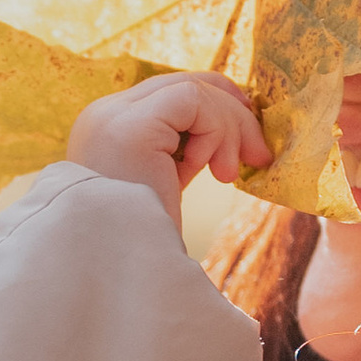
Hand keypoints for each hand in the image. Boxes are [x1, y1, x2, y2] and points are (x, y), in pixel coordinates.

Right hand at [67, 72, 269, 227]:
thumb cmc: (148, 242)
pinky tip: (209, 171)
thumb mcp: (166, 181)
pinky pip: (192, 101)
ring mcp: (111, 117)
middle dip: (231, 112)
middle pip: (182, 82)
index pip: (168, 90)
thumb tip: (236, 118)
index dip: (215, 103)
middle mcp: (101, 115)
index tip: (244, 139)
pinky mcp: (130, 127)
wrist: (124, 278)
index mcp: (106, 127)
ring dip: (228, 128)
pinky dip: (215, 131)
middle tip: (258, 156)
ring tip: (228, 176)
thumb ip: (184, 146)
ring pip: (192, 88)